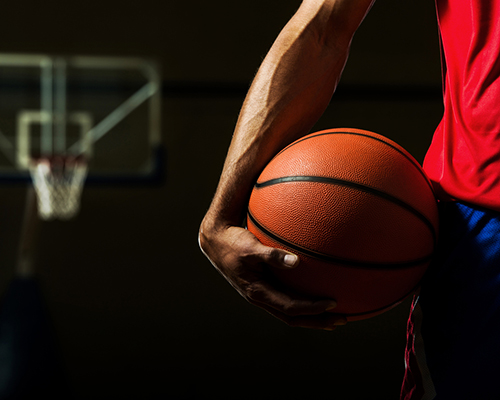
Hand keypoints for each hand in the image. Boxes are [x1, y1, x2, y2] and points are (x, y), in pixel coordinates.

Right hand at [199, 222, 346, 329]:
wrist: (216, 242)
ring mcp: (262, 294)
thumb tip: (296, 261)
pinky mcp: (264, 287)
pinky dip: (303, 304)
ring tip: (334, 316)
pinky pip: (286, 300)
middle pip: (293, 318)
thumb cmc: (233, 243)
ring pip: (290, 312)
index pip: (290, 307)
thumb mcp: (251, 248)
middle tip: (342, 320)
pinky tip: (314, 296)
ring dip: (312, 316)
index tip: (332, 303)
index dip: (312, 308)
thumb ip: (272, 255)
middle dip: (318, 321)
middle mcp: (261, 298)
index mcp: (258, 292)